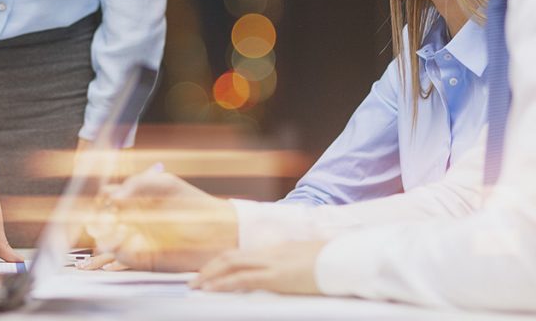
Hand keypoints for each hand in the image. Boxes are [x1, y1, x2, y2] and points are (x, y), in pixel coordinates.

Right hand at [84, 169, 237, 271]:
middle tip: (99, 215)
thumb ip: (138, 184)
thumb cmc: (192, 203)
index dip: (102, 197)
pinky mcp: (143, 259)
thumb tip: (112, 196)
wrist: (219, 231)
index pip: (107, 197)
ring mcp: (136, 239)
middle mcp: (132, 220)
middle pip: (102, 218)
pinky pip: (122, 255)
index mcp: (135, 199)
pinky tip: (119, 239)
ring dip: (102, 233)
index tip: (105, 197)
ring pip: (107, 238)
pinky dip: (115, 248)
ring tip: (108, 227)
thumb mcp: (165, 185)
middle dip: (96, 216)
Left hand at [193, 241, 324, 294]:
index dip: (223, 263)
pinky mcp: (277, 277)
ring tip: (197, 285)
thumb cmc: (332, 262)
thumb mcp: (307, 262)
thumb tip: (288, 274)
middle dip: (211, 268)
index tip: (209, 272)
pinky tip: (212, 289)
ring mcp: (272, 263)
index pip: (242, 255)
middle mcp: (270, 253)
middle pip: (232, 256)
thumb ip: (292, 266)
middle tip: (195, 280)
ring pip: (232, 264)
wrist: (345, 260)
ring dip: (211, 275)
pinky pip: (244, 279)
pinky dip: (225, 283)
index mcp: (276, 250)